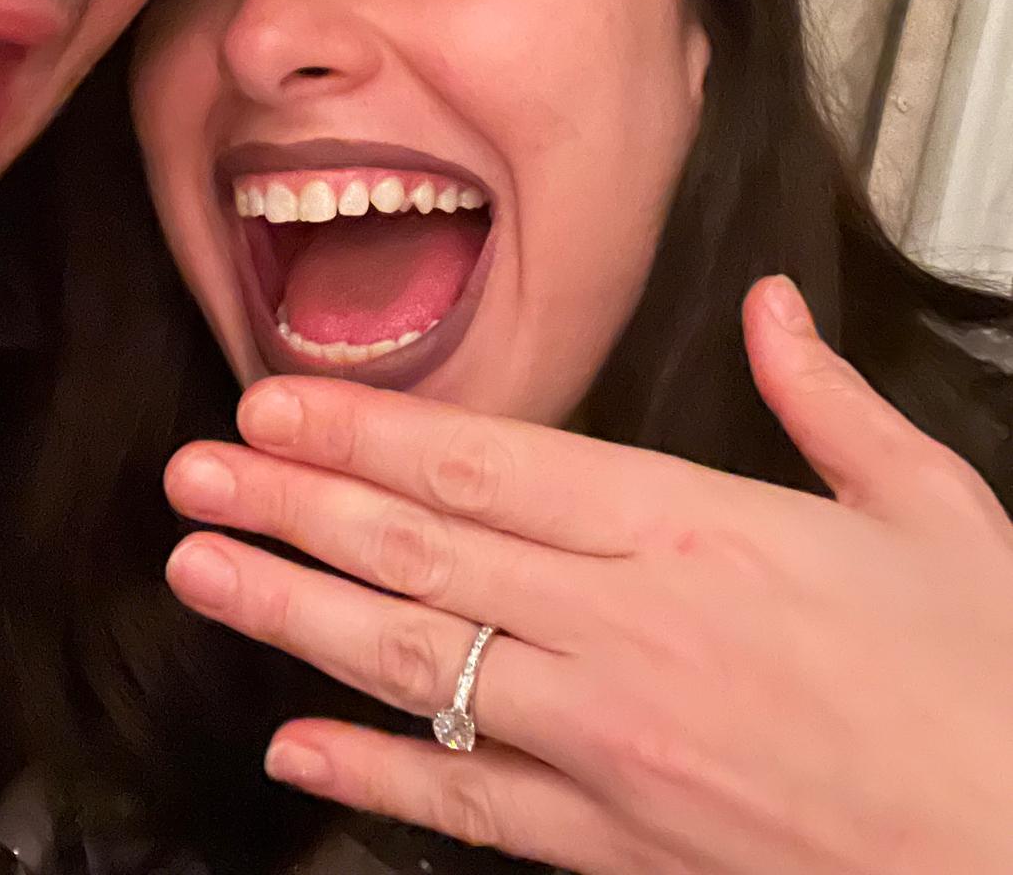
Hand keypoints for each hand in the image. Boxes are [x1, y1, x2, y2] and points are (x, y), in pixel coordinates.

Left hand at [164, 278, 1012, 872]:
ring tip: (201, 571)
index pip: (484, 463)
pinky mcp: (619, 850)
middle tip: (192, 474)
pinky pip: (470, 810)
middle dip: (292, 505)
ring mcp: (611, 749)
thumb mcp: (932, 505)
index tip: (273, 407)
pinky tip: (293, 751)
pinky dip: (373, 781)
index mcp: (691, 530)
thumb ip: (825, 398)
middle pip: (421, 551)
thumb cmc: (990, 680)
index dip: (363, 431)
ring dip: (295, 614)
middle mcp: (625, 632)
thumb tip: (770, 305)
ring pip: (416, 668)